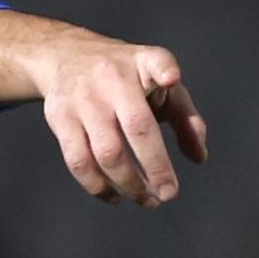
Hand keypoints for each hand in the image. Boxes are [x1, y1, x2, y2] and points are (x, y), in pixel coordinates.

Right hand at [0, 11, 208, 205]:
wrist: (67, 56)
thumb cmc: (128, 78)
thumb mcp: (159, 85)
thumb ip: (186, 118)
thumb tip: (199, 157)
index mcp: (142, 62)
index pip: (156, 61)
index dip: (165, 70)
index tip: (172, 80)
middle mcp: (111, 77)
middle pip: (135, 126)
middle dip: (155, 166)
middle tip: (168, 194)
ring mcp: (82, 98)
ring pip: (105, 152)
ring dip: (129, 184)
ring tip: (147, 201)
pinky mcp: (59, 116)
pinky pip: (78, 161)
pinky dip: (98, 186)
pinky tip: (116, 196)